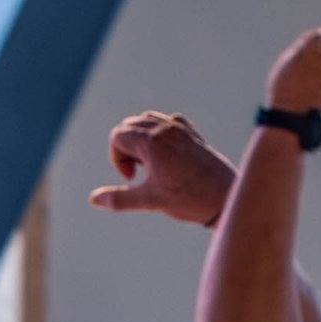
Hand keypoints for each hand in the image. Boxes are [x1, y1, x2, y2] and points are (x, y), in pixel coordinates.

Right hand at [90, 110, 234, 225]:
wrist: (226, 198)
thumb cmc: (189, 199)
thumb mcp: (150, 200)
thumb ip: (119, 199)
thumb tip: (94, 200)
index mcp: (152, 140)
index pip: (117, 136)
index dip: (117, 158)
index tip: (133, 177)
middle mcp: (165, 128)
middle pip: (129, 126)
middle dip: (127, 148)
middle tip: (141, 173)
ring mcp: (180, 128)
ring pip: (147, 121)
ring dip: (142, 140)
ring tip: (153, 166)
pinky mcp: (192, 133)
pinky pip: (167, 123)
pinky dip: (160, 135)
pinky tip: (168, 157)